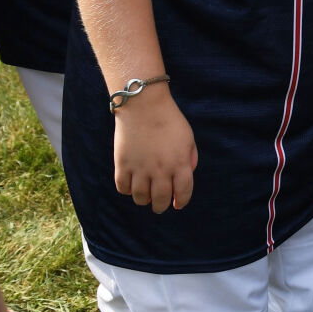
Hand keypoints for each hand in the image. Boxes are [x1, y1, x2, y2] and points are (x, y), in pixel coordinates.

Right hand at [111, 88, 197, 212]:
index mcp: (179, 163)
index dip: (181, 202)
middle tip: (159, 204)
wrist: (143, 105)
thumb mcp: (188, 137)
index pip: (183, 193)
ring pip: (140, 198)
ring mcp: (140, 168)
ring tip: (145, 194)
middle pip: (160, 200)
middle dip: (161, 206)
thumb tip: (187, 174)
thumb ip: (190, 157)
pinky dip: (127, 190)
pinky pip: (123, 188)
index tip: (177, 204)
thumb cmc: (169, 119)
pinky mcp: (122, 165)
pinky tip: (132, 184)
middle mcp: (160, 170)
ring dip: (144, 200)